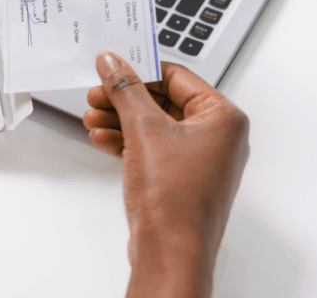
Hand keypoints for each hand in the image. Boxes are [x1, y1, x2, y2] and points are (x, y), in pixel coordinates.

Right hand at [83, 52, 249, 297]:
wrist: (170, 252)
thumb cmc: (176, 201)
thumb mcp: (144, 130)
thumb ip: (126, 89)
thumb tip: (113, 63)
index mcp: (223, 118)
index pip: (176, 76)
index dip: (140, 70)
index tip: (111, 66)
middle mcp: (217, 137)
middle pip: (163, 100)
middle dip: (124, 98)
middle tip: (96, 94)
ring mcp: (200, 159)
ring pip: (154, 125)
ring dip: (120, 119)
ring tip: (92, 118)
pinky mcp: (181, 177)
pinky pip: (153, 147)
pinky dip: (127, 140)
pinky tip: (103, 138)